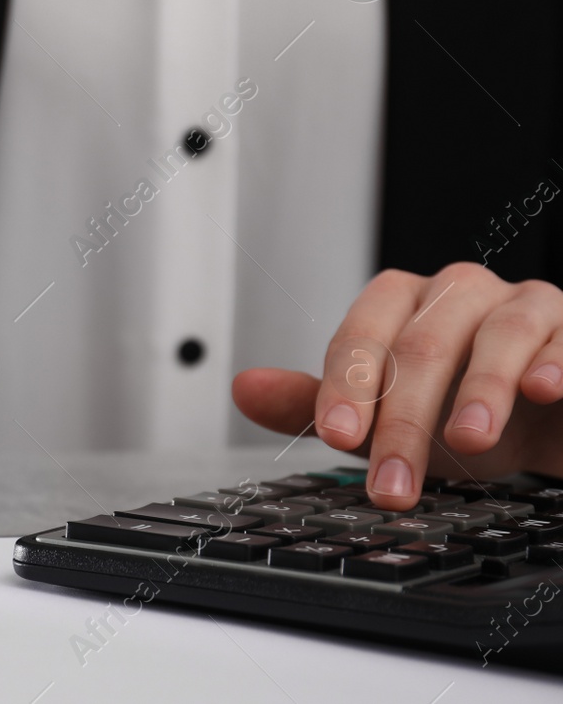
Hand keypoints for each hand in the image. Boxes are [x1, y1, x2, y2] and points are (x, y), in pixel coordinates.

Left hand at [234, 263, 562, 509]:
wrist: (550, 423)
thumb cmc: (460, 410)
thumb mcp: (386, 415)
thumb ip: (318, 402)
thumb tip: (244, 389)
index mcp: (400, 303)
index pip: (361, 336)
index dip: (346, 386)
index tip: (335, 437)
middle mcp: (458, 292)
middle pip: (422, 345)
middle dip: (404, 420)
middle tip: (393, 483)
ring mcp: (523, 303)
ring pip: (498, 332)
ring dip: (481, 388)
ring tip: (466, 439)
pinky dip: (556, 363)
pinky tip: (544, 390)